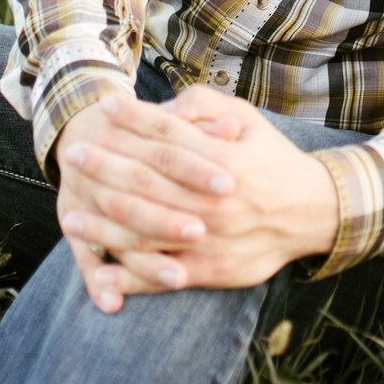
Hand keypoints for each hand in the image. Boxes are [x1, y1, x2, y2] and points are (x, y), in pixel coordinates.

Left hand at [55, 87, 339, 310]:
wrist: (312, 213)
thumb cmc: (272, 161)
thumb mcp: (249, 120)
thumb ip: (207, 107)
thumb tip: (166, 107)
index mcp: (224, 161)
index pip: (167, 136)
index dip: (133, 120)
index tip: (104, 108)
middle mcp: (214, 201)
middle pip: (147, 182)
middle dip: (105, 167)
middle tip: (73, 155)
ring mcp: (211, 239)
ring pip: (146, 232)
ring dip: (103, 226)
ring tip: (71, 215)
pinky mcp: (211, 271)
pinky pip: (162, 275)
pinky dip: (128, 277)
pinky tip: (100, 270)